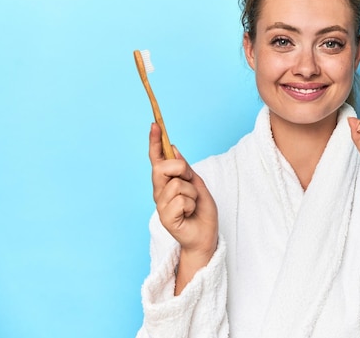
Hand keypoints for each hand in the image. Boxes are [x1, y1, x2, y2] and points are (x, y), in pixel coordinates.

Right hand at [149, 123, 218, 291]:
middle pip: (164, 167)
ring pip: (178, 185)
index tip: (154, 123)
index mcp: (166, 182)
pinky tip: (189, 214)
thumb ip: (185, 169)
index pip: (157, 158)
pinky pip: (181, 200)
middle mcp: (159, 192)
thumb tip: (173, 148)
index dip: (154, 141)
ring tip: (192, 206)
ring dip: (192, 194)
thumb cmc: (201, 212)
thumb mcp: (197, 184)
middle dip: (181, 169)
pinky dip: (191, 205)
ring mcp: (160, 205)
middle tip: (191, 182)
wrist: (206, 236)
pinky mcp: (165, 218)